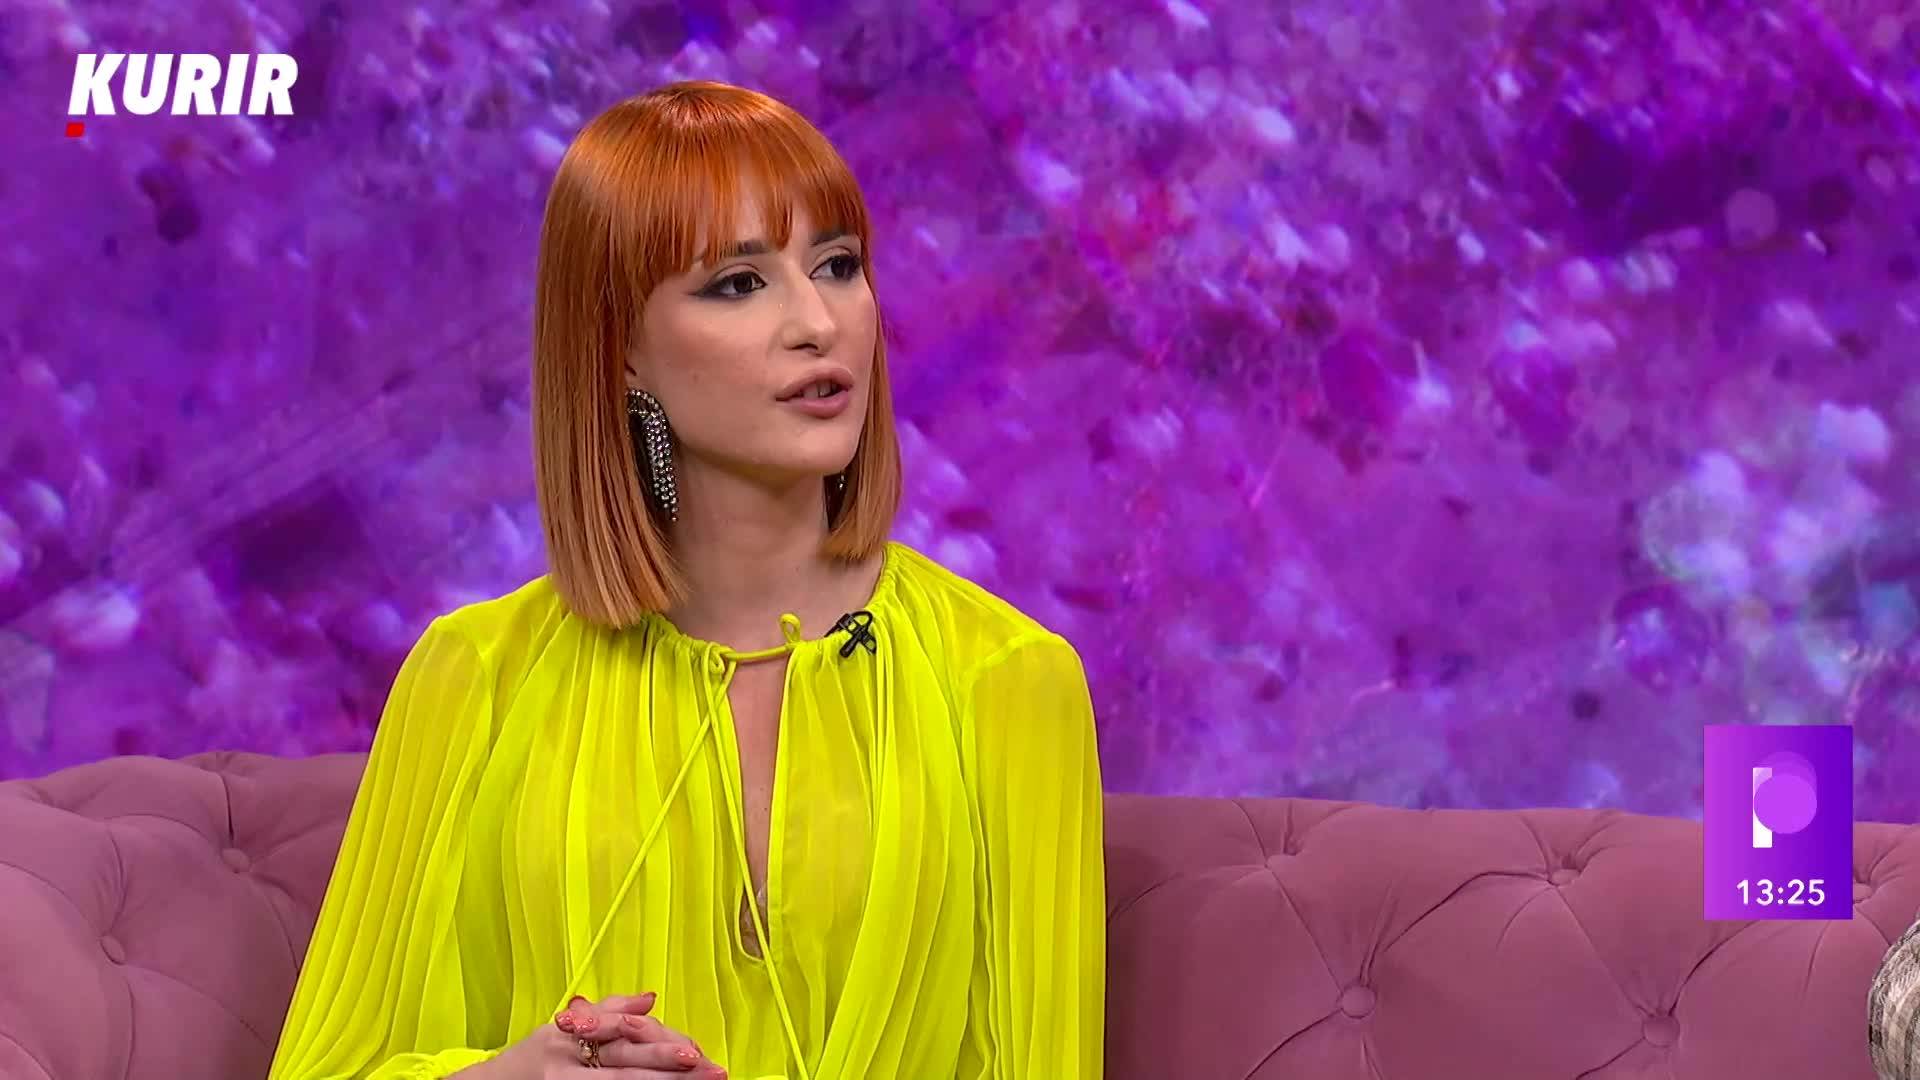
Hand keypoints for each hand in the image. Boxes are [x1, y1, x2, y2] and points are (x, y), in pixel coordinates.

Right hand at [469, 992, 725, 1077]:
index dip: (657, 1040)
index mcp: (574, 1034)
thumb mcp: (565, 1027)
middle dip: (666, 1066)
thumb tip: (651, 997)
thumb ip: (610, 1010)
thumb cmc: (532, 1058)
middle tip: (703, 1067)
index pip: (621, 1032)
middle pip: (625, 1065)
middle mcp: (570, 1061)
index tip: (692, 1048)